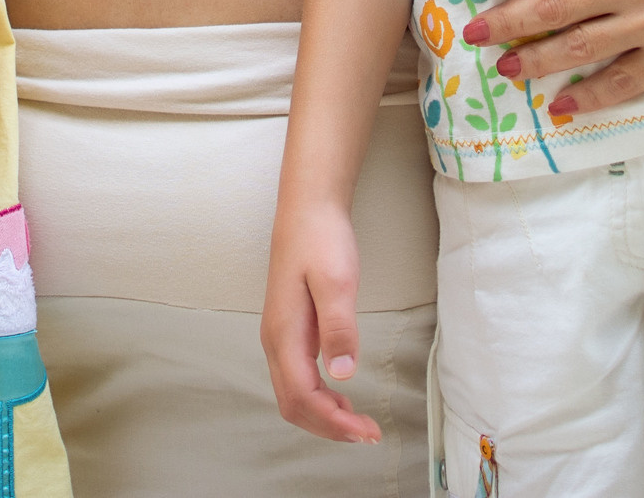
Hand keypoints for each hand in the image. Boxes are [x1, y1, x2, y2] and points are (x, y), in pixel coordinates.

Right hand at [261, 200, 380, 443]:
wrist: (308, 209)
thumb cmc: (321, 240)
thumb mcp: (336, 281)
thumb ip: (338, 327)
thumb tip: (342, 374)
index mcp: (284, 334)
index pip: (302, 397)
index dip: (333, 423)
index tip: (367, 432)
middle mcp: (275, 341)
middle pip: (293, 404)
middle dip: (328, 427)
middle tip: (368, 434)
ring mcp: (280, 336)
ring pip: (292, 394)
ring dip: (323, 416)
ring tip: (359, 422)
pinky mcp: (289, 330)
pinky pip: (297, 378)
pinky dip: (318, 399)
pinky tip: (341, 397)